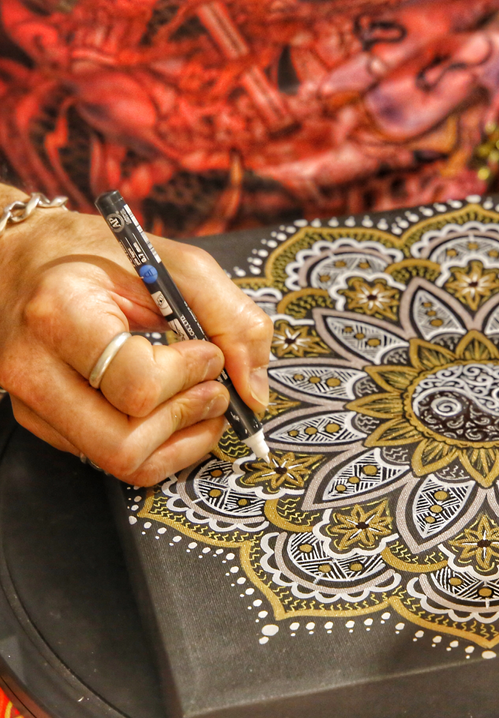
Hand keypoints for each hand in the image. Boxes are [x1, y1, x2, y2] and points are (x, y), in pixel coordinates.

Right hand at [0, 184, 272, 484]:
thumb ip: (231, 318)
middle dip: (190, 418)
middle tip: (215, 389)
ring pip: (121, 462)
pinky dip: (161, 446)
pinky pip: (111, 460)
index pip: (138, 383)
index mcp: (62, 313)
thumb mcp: (175, 263)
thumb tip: (255, 392)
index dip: (191, 375)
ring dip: (181, 440)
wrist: (20, 261)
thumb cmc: (97, 256)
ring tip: (202, 402)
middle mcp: (36, 368)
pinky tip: (176, 413)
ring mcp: (34, 403)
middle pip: (126, 441)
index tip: (210, 352)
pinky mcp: (43, 422)